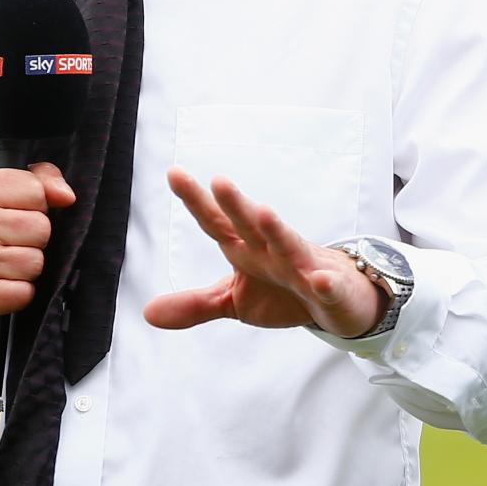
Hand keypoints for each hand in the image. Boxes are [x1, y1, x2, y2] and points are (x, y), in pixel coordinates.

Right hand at [0, 163, 75, 329]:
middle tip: (6, 244)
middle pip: (41, 228)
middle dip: (32, 240)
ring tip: (1, 265)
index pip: (36, 191)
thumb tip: (65, 195)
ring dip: (25, 269)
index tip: (13, 215)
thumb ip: (34, 182)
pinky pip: (24, 292)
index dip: (34, 206)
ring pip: (36, 262)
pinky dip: (18, 293)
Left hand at [142, 168, 384, 338]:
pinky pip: (327, 287)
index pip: (217, 223)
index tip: (174, 173)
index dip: (197, 201)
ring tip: (264, 213)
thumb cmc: (284, 290)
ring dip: (278, 230)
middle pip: (252, 225)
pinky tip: (320, 281)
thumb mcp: (234, 301)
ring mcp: (304, 268)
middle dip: (237, 205)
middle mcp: (273, 251)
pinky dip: (325, 284)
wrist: (339, 297)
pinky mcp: (330, 290)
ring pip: (290, 245)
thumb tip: (147, 313)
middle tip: (220, 182)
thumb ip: (195, 304)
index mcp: (247, 249)